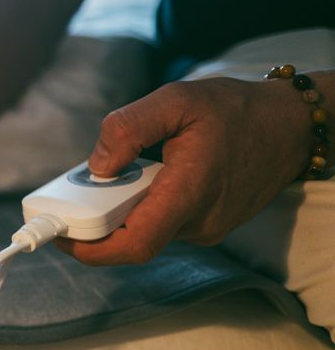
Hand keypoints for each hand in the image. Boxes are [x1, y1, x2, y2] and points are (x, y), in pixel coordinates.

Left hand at [56, 77, 311, 265]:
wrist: (289, 125)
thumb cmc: (234, 109)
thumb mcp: (176, 100)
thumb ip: (129, 127)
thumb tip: (97, 165)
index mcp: (190, 192)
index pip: (136, 243)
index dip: (92, 249)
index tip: (61, 236)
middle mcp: (199, 221)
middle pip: (132, 237)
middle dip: (96, 218)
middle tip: (74, 189)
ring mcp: (205, 227)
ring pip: (146, 229)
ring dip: (119, 209)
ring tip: (111, 173)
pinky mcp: (207, 224)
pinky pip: (162, 222)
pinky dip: (140, 205)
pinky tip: (137, 176)